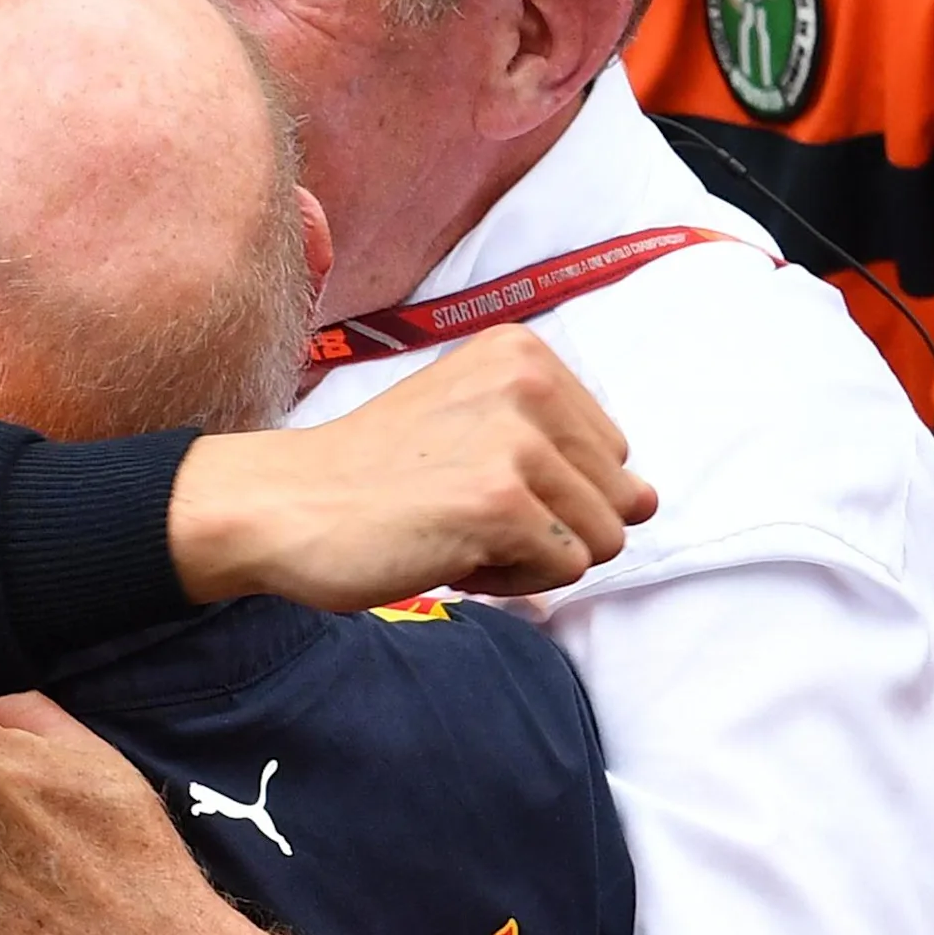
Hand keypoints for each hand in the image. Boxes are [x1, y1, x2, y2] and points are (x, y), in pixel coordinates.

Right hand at [172, 328, 656, 607]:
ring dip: (533, 556)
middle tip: (461, 511)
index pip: (612, 451)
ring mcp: (517, 442)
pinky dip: (513, 581)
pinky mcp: (502, 503)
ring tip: (455, 529)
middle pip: (618, 496)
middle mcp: (529, 382)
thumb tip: (651, 501)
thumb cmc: (373, 476)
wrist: (283, 503)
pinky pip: (566, 570)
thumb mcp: (474, 429)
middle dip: (551, 525)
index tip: (470, 480)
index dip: (550, 489)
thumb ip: (565, 455)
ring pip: (603, 538)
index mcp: (524, 353)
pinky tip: (448, 552)